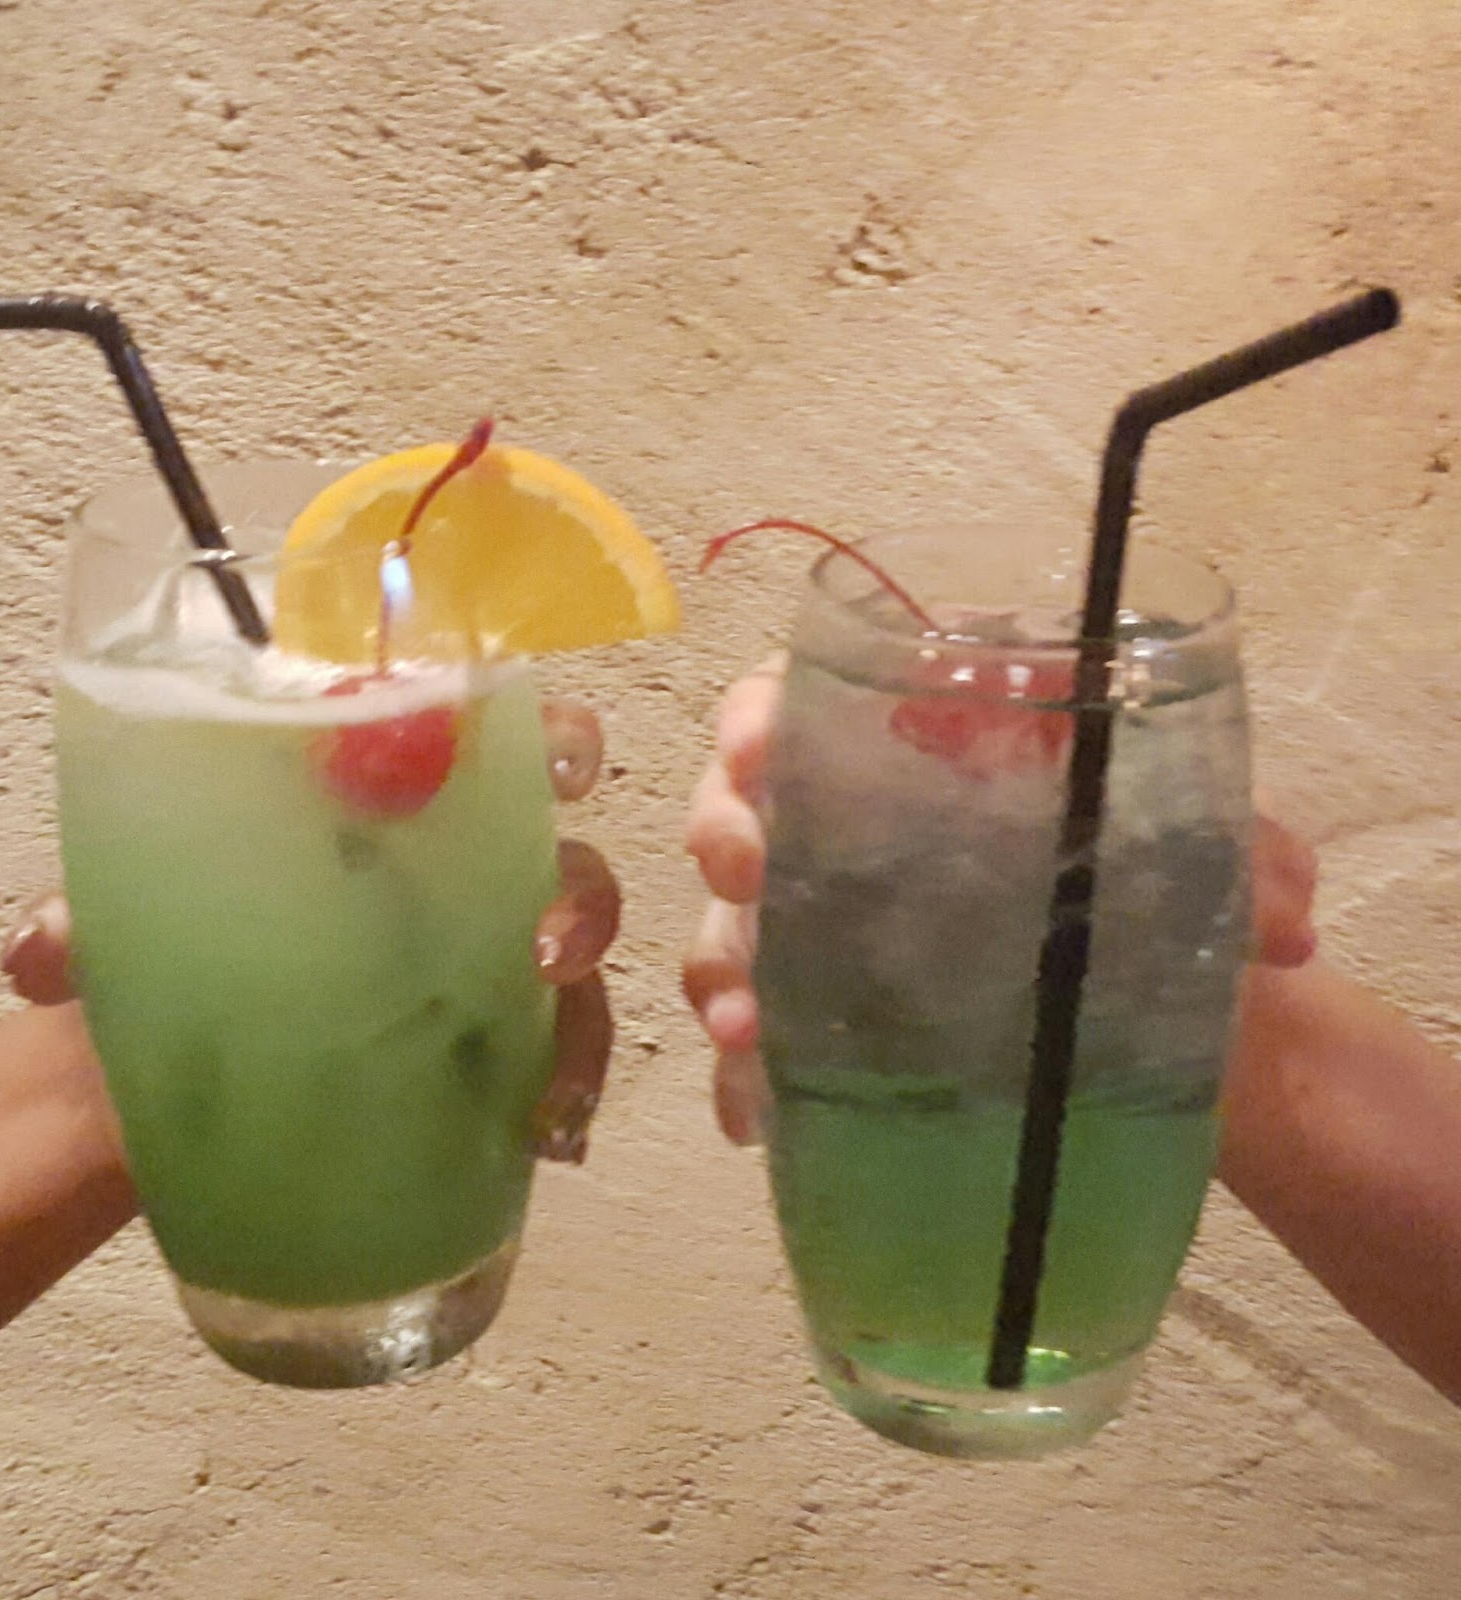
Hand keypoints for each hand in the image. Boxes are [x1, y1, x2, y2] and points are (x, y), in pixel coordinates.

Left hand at [2, 699, 620, 1165]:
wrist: (155, 1078)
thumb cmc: (162, 949)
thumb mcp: (127, 920)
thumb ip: (90, 917)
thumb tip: (40, 953)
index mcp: (386, 799)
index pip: (491, 736)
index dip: (549, 738)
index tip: (559, 767)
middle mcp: (457, 870)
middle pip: (564, 853)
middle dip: (582, 898)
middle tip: (545, 952)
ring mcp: (479, 962)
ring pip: (576, 969)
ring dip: (579, 1023)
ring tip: (548, 1097)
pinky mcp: (484, 1049)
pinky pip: (550, 1059)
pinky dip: (561, 1096)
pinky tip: (544, 1142)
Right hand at [683, 656, 1319, 1145]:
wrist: (1168, 1026)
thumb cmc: (1165, 903)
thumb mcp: (1207, 857)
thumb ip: (1249, 858)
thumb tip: (1284, 917)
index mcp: (925, 752)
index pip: (810, 700)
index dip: (762, 713)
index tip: (758, 745)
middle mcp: (853, 833)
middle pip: (740, 804)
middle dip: (723, 829)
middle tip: (750, 868)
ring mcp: (828, 933)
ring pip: (732, 925)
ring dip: (723, 969)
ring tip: (750, 1027)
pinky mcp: (827, 1026)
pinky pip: (758, 1043)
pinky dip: (743, 1076)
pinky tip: (750, 1116)